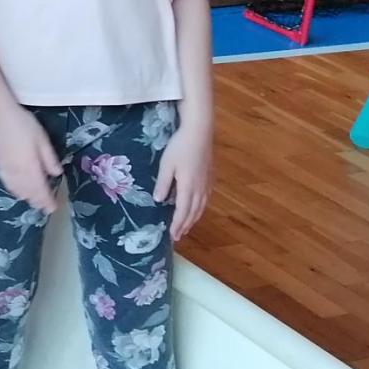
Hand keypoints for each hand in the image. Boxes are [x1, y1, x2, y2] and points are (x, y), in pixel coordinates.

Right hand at [0, 103, 59, 214]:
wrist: (1, 116)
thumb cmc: (25, 125)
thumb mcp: (42, 139)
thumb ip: (49, 159)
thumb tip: (57, 174)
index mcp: (30, 165)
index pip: (40, 188)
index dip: (46, 200)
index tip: (53, 207)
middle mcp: (17, 171)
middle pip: (29, 192)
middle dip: (38, 201)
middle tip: (46, 208)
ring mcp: (6, 170)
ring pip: (17, 190)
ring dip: (27, 198)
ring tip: (35, 203)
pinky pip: (7, 184)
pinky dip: (15, 191)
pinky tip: (18, 192)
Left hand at [153, 120, 211, 239]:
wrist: (199, 132)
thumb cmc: (180, 147)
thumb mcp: (166, 165)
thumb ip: (163, 184)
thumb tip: (159, 201)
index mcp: (187, 187)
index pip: (182, 211)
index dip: (177, 225)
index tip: (172, 236)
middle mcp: (200, 189)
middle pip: (193, 212)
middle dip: (185, 225)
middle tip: (178, 236)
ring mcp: (207, 183)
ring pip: (201, 207)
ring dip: (193, 219)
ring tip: (186, 227)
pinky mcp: (210, 177)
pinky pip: (206, 199)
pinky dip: (200, 209)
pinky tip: (197, 209)